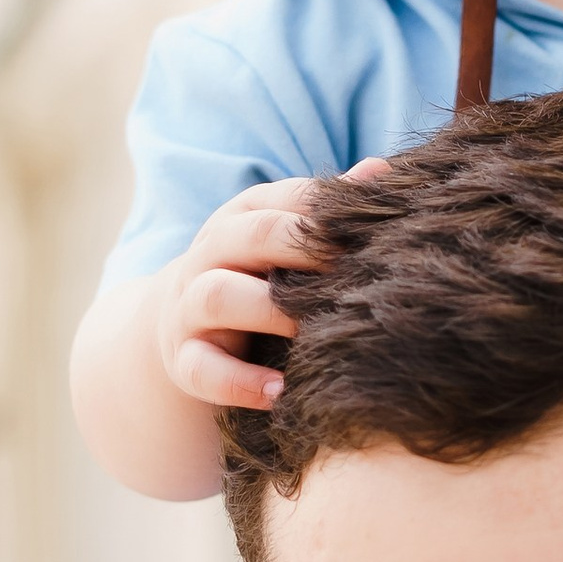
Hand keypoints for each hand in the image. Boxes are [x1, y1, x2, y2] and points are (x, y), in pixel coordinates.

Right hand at [151, 163, 387, 410]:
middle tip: (352, 272)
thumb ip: (328, 209)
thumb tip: (382, 170)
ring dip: (269, 311)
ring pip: (218, 296)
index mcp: (242, 216)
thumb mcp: (285, 237)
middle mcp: (210, 254)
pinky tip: (281, 392)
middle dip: (301, 248)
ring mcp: (189, 306)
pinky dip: (239, 382)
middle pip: (249, 236)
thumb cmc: (257, 273)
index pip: (283, 197)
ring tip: (314, 333)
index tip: (374, 229)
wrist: (180, 322)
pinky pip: (201, 369)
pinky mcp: (182, 358)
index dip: (326, 210)